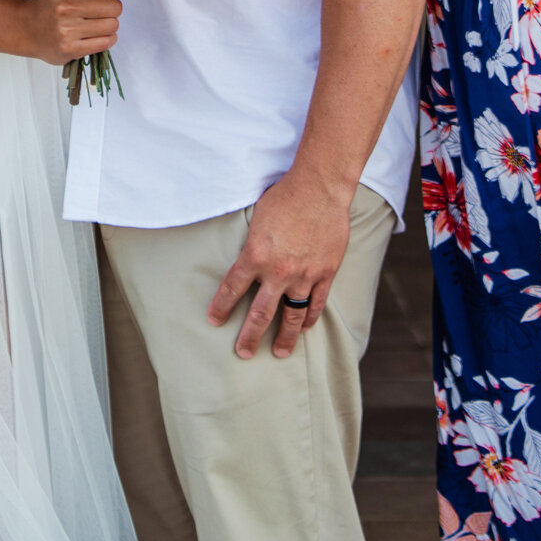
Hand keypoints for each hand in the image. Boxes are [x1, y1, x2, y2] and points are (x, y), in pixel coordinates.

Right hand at [16, 0, 121, 63]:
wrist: (27, 29)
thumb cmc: (51, 7)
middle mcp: (65, 7)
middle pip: (114, 7)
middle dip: (112, 10)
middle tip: (103, 12)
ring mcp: (68, 29)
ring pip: (112, 25)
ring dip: (110, 26)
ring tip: (99, 25)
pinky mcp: (71, 48)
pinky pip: (105, 42)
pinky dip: (108, 39)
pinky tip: (98, 36)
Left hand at [209, 169, 353, 360]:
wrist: (319, 187)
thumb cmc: (285, 197)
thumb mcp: (256, 219)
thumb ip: (252, 245)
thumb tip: (247, 260)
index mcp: (255, 255)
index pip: (232, 288)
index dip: (221, 306)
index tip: (214, 320)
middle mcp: (278, 271)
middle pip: (260, 313)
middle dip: (249, 336)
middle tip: (243, 352)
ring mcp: (304, 275)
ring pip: (292, 316)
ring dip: (284, 337)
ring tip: (279, 352)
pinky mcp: (326, 272)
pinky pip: (316, 303)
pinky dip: (309, 318)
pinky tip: (304, 328)